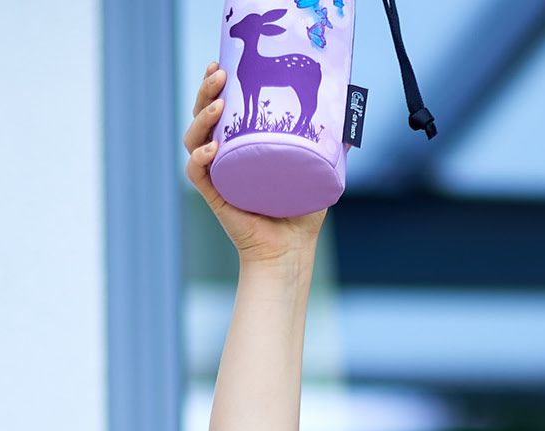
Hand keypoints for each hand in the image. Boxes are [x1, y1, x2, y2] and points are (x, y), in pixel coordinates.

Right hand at [184, 63, 324, 268]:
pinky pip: (196, 173)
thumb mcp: (317, 170)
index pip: (222, 109)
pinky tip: (213, 148)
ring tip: (219, 104)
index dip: (217, 86)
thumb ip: (330, 145)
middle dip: (206, 91)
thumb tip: (351, 120)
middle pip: (203, 116)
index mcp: (241, 145)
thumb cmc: (300, 212)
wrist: (290, 251)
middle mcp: (224, 157)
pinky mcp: (214, 197)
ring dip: (202, 118)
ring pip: (194, 139)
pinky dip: (200, 159)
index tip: (222, 63)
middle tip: (219, 72)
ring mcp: (217, 175)